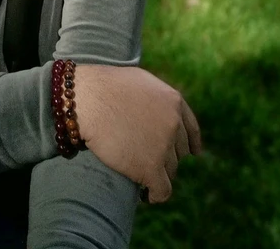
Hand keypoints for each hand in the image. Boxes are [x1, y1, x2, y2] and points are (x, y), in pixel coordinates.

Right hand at [73, 64, 201, 203]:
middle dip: (166, 157)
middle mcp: (174, 124)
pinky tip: (145, 195)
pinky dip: (154, 195)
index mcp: (174, 102)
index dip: (190, 144)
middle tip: (148, 159)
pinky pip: (162, 190)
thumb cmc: (106, 87)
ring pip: (170, 171)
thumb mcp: (142, 83)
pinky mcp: (150, 167)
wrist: (87, 99)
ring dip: (157, 174)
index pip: (192, 131)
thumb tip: (163, 114)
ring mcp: (163, 146)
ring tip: (142, 177)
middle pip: (179, 152)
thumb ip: (158, 99)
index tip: (190, 153)